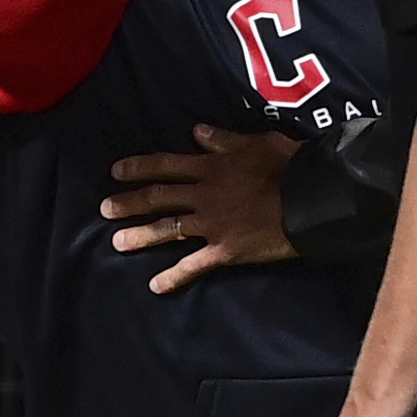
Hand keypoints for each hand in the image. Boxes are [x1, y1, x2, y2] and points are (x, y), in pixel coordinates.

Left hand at [104, 124, 301, 292]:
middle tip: (104, 210)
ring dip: (141, 236)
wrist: (313, 198)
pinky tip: (154, 286)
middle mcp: (204, 194)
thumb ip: (224, 139)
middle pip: (159, 197)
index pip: (166, 165)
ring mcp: (213, 224)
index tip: (116, 172)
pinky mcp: (226, 250)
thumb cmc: (290, 165)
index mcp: (211, 167)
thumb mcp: (257, 141)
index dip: (139, 167)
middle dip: (129, 203)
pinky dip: (174, 276)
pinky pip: (194, 265)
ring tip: (118, 243)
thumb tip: (196, 131)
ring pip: (169, 229)